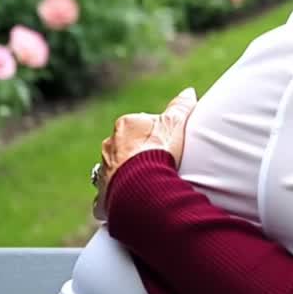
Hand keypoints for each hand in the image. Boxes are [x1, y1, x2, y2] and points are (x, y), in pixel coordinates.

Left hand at [91, 87, 196, 219]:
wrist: (145, 183)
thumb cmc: (160, 150)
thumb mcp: (176, 123)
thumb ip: (181, 106)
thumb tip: (189, 92)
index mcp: (124, 126)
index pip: (138, 125)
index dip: (153, 134)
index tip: (167, 143)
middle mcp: (109, 147)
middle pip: (124, 147)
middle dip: (136, 153)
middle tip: (159, 163)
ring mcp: (105, 172)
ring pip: (115, 170)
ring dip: (126, 174)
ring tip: (147, 182)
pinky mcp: (104, 196)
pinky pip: (109, 196)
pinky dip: (116, 198)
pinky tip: (129, 201)